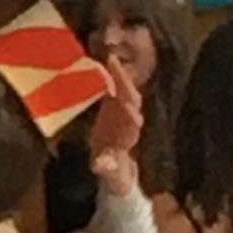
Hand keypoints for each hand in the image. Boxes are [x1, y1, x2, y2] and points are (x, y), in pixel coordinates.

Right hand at [89, 59, 144, 195]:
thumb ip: (106, 167)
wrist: (113, 162)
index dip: (129, 113)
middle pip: (132, 99)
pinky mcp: (115, 104)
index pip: (133, 122)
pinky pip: (115, 88)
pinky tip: (105, 62)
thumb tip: (100, 164)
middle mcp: (131, 120)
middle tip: (117, 69)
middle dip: (126, 85)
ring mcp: (124, 110)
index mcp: (129, 136)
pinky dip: (112, 75)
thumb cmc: (112, 168)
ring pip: (126, 90)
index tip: (125, 105)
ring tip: (111, 60)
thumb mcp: (108, 171)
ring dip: (120, 76)